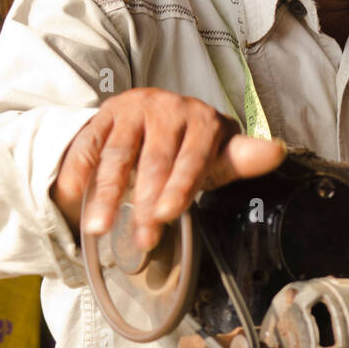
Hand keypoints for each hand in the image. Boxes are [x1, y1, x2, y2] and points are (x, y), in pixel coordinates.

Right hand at [51, 88, 284, 248]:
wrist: (155, 117)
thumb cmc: (195, 148)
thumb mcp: (220, 156)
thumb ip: (244, 159)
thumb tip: (277, 150)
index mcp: (204, 121)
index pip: (193, 158)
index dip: (181, 187)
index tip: (169, 215)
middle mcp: (169, 109)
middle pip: (155, 161)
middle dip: (147, 203)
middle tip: (141, 239)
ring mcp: (134, 110)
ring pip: (119, 155)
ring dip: (107, 194)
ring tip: (98, 228)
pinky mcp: (105, 114)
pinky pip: (90, 144)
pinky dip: (78, 170)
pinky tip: (71, 195)